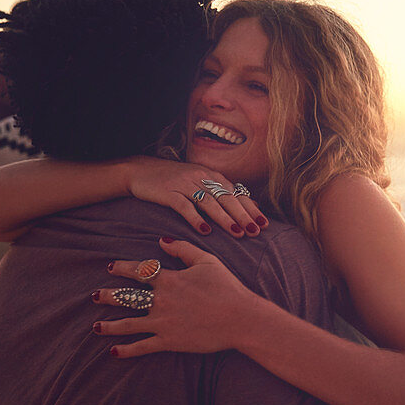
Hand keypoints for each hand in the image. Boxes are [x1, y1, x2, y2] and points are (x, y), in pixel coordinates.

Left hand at [91, 238, 262, 357]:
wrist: (240, 318)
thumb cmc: (227, 288)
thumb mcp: (207, 261)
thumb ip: (182, 249)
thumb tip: (161, 240)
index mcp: (169, 279)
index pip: (139, 271)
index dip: (123, 268)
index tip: (111, 267)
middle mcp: (161, 300)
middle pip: (127, 297)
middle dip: (108, 296)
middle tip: (94, 296)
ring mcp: (163, 322)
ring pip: (129, 324)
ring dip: (110, 325)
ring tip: (96, 327)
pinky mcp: (169, 341)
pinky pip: (143, 346)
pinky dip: (127, 350)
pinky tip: (114, 352)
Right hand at [123, 156, 267, 237]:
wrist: (140, 171)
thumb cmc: (173, 180)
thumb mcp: (200, 181)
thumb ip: (222, 192)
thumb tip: (251, 203)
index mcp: (211, 175)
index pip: (236, 192)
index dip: (251, 208)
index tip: (264, 223)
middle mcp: (201, 177)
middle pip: (226, 198)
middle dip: (242, 215)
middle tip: (255, 231)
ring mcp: (184, 184)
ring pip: (209, 202)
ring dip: (224, 219)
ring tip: (237, 233)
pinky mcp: (169, 193)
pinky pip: (184, 206)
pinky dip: (195, 219)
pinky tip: (205, 231)